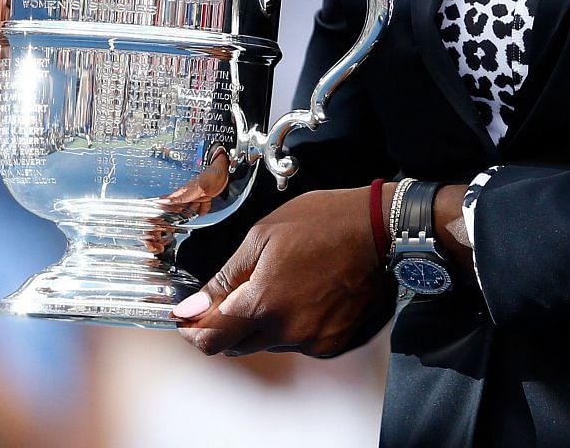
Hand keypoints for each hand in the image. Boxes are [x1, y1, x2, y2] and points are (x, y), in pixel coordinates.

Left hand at [174, 188, 391, 358]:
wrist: (379, 229)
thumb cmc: (323, 223)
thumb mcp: (262, 237)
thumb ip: (225, 278)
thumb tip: (191, 308)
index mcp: (262, 304)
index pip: (211, 340)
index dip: (193, 330)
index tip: (190, 317)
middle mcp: (286, 332)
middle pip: (237, 346)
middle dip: (227, 324)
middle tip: (235, 293)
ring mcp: (312, 340)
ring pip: (267, 343)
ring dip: (261, 323)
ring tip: (280, 283)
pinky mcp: (332, 343)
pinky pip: (297, 343)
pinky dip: (291, 325)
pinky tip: (303, 294)